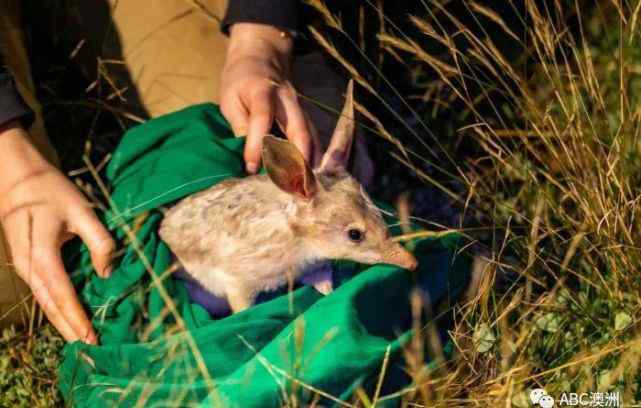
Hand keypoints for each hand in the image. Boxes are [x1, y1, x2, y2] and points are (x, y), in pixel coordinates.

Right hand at [0, 123, 114, 343]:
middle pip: (50, 307)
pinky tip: (70, 316)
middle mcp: (29, 267)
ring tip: (82, 341)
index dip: (78, 318)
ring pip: (44, 303)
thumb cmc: (51, 191)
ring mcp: (24, 267)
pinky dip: (56, 308)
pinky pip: (42, 292)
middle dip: (70, 330)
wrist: (16, 177)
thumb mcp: (82, 211)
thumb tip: (108, 272)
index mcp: (42, 256)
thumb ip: (99, 241)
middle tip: (91, 350)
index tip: (93, 338)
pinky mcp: (26, 263)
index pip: (63, 296)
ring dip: (63, 323)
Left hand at [220, 23, 313, 172]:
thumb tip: (248, 157)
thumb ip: (240, 126)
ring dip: (309, 162)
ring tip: (307, 187)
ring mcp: (300, 107)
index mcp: (262, 91)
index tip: (251, 168)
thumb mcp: (230, 99)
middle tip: (295, 187)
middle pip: (298, 130)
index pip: (262, 119)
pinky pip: (313, 138)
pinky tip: (312, 175)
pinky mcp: (304, 115)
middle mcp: (287, 100)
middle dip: (297, 160)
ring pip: (309, 136)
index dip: (257, 144)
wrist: (262, 55)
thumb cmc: (241, 80)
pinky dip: (313, 157)